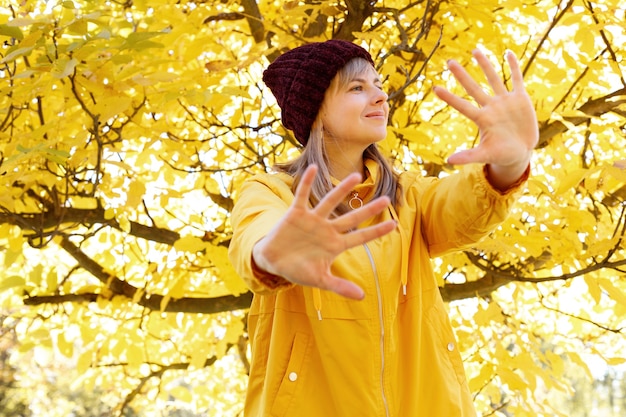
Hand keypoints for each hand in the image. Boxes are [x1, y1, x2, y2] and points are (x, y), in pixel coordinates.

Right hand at [252, 165, 395, 299]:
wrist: (273, 261)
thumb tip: (363, 297)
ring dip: (342, 189)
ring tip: (355, 176)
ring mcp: (312, 220)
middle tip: (387, 200)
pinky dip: (306, 182)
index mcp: (335, 245)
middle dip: (368, 210)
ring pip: (330, 201)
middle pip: (351, 218)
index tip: (394, 225)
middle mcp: (327, 229)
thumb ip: (340, 286)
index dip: (376, 232)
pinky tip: (312, 168)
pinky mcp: (296, 213)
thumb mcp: (319, 280)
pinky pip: (302, 195)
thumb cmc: (298, 269)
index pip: (360, 238)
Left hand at [434, 49, 537, 187]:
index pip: (463, 105)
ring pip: (494, 78)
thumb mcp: (485, 156)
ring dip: (485, 64)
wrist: (520, 152)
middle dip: (462, 75)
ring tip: (474, 50)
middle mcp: (491, 107)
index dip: (450, 98)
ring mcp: (505, 101)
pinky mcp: (520, 99)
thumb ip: (468, 156)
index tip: (435, 88)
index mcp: (482, 119)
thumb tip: (449, 162)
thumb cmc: (501, 155)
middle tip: (449, 62)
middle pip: (474, 88)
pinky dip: (514, 67)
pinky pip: (517, 79)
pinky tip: (508, 53)